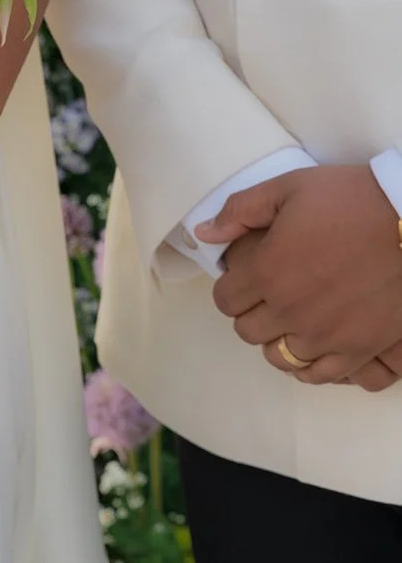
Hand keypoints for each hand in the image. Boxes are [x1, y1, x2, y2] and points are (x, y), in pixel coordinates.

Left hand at [196, 165, 401, 383]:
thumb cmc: (355, 199)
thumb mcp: (291, 188)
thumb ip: (241, 210)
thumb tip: (204, 233)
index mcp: (267, 270)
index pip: (225, 299)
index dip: (231, 287)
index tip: (245, 277)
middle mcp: (289, 310)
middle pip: (247, 331)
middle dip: (251, 312)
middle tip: (269, 295)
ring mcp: (324, 335)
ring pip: (279, 357)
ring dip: (278, 339)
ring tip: (292, 319)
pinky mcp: (358, 350)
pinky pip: (318, 375)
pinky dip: (310, 364)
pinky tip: (315, 345)